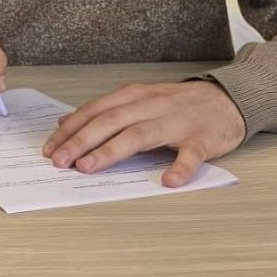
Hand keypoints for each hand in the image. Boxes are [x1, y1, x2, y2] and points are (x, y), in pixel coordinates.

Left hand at [40, 80, 245, 186]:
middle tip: (60, 161)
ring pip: (140, 134)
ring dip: (111, 151)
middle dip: (81, 141)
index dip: (71, 129)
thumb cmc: (177, 104)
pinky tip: (167, 181)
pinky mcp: (202, 140)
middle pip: (111, 121)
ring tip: (88, 167)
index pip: (95, 111)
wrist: (227, 99)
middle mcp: (151, 105)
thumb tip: (66, 123)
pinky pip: (190, 155)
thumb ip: (105, 110)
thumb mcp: (139, 99)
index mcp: (134, 96)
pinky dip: (179, 168)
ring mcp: (177, 122)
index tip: (50, 148)